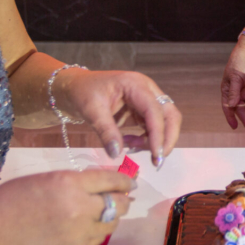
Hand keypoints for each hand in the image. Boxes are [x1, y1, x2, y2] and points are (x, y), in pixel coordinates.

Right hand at [0, 168, 133, 244]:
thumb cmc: (10, 200)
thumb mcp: (45, 179)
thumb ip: (74, 182)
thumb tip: (98, 186)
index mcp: (70, 183)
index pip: (110, 180)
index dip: (124, 180)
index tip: (131, 181)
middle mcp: (80, 208)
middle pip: (117, 204)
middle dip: (123, 199)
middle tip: (122, 197)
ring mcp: (80, 232)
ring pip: (111, 224)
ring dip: (112, 217)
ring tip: (106, 212)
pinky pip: (99, 239)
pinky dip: (100, 231)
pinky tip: (93, 227)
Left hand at [57, 69, 180, 167]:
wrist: (74, 87)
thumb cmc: (82, 93)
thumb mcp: (91, 111)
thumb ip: (106, 131)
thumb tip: (116, 154)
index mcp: (136, 85)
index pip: (155, 111)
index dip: (158, 134)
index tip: (156, 156)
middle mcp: (147, 90)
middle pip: (170, 114)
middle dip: (167, 138)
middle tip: (157, 160)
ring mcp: (146, 99)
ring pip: (165, 122)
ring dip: (155, 139)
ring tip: (132, 146)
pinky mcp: (142, 110)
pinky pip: (153, 127)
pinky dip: (146, 138)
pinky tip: (130, 142)